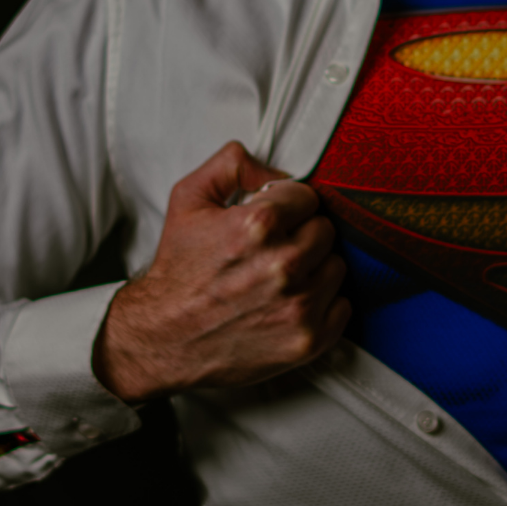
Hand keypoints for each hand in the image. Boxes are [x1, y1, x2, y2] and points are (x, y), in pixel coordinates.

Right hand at [92, 141, 349, 400]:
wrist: (165, 338)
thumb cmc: (178, 271)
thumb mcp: (189, 200)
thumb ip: (232, 165)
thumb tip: (276, 172)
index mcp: (257, 226)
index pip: (307, 197)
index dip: (288, 206)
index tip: (274, 221)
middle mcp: (283, 265)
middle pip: (325, 230)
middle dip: (302, 235)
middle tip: (274, 250)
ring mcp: (298, 306)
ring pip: (336, 266)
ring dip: (314, 269)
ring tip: (281, 278)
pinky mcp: (307, 340)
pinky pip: (341, 306)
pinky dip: (322, 304)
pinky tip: (291, 303)